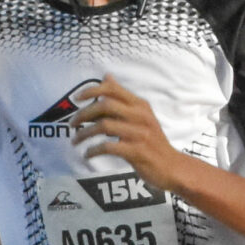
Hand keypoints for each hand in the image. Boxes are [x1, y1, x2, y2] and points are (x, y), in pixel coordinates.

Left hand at [67, 77, 186, 193]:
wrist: (172, 167)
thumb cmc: (150, 140)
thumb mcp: (140, 116)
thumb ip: (121, 99)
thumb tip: (106, 76)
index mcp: (140, 105)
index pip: (113, 90)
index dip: (92, 90)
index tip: (77, 98)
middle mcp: (141, 116)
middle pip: (105, 106)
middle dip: (83, 114)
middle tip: (72, 124)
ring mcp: (139, 134)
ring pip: (104, 126)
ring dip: (84, 133)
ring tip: (75, 140)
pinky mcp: (137, 151)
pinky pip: (108, 147)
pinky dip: (93, 150)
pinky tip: (87, 154)